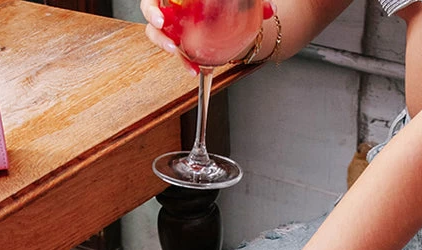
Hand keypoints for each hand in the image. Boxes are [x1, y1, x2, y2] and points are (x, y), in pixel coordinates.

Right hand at [142, 0, 275, 72]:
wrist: (228, 11)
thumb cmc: (226, 1)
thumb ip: (252, 1)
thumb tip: (270, 10)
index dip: (154, 4)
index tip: (163, 14)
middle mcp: (171, 3)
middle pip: (151, 7)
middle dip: (154, 18)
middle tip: (164, 27)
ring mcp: (172, 22)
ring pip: (158, 32)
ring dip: (163, 44)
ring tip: (176, 53)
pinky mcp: (178, 40)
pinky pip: (177, 50)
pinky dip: (184, 61)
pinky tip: (195, 70)